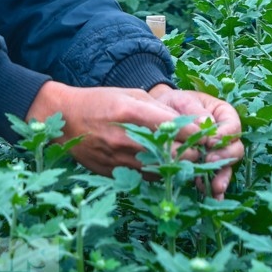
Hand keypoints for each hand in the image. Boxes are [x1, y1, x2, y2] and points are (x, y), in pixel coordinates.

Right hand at [25, 81, 205, 176]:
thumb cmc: (99, 101)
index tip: (208, 137)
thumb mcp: (130, 94)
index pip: (177, 128)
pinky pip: (146, 178)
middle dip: (191, 154)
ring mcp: (119, 158)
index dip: (197, 135)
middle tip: (201, 152)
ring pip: (163, 170)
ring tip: (187, 162)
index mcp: (132, 112)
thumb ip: (159, 108)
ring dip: (178, 168)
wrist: (64, 118)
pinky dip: (159, 174)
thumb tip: (189, 122)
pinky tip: (164, 168)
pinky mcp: (113, 172)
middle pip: (173, 153)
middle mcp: (127, 137)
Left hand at [148, 84, 244, 199]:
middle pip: (234, 149)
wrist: (159, 112)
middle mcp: (224, 136)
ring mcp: (216, 152)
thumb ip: (196, 112)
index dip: (225, 136)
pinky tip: (207, 194)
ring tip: (215, 188)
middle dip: (224, 158)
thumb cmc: (174, 102)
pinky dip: (210, 186)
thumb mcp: (183, 100)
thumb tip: (206, 125)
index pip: (233, 127)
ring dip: (221, 177)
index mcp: (224, 115)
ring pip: (225, 166)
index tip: (212, 142)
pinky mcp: (205, 165)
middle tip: (210, 162)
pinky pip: (211, 176)